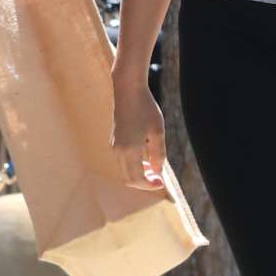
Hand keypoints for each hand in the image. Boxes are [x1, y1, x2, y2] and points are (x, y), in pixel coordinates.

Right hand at [111, 73, 167, 191]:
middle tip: (159, 178)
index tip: (162, 182)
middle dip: (144, 182)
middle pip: (129, 179)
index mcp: (130, 150)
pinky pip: (123, 162)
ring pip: (125, 171)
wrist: (127, 90)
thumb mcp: (158, 132)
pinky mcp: (114, 142)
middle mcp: (118, 151)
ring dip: (139, 174)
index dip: (150, 185)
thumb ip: (158, 154)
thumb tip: (157, 172)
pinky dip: (134, 166)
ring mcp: (114, 146)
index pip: (137, 179)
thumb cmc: (146, 108)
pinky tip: (146, 157)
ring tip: (154, 166)